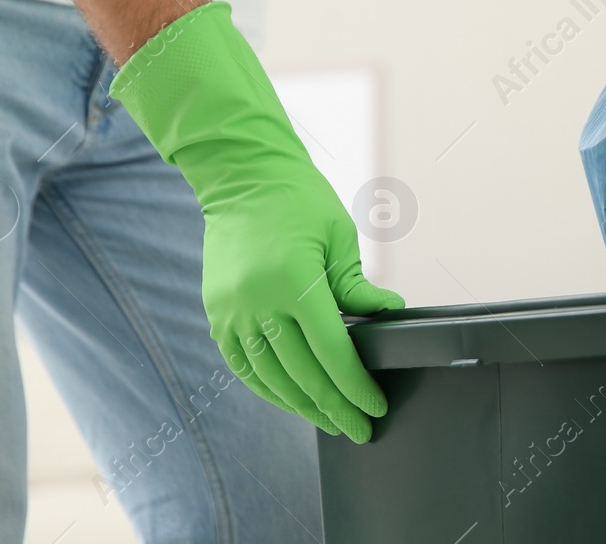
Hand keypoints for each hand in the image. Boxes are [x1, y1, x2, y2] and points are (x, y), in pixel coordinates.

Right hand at [202, 167, 400, 441]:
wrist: (242, 177)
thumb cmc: (297, 200)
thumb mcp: (338, 237)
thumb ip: (357, 286)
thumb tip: (388, 313)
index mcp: (293, 281)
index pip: (332, 352)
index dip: (355, 386)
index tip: (375, 406)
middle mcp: (258, 302)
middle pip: (302, 375)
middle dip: (335, 408)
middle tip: (359, 428)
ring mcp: (232, 311)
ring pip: (270, 378)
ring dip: (302, 406)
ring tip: (329, 421)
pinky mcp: (217, 313)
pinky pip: (242, 365)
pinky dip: (268, 388)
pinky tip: (290, 400)